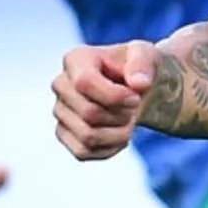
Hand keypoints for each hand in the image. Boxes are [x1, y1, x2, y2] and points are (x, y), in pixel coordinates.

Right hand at [53, 40, 157, 159]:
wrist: (136, 88)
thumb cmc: (139, 69)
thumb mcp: (148, 55)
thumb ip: (144, 63)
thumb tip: (139, 83)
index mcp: (76, 59)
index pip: (84, 83)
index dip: (115, 96)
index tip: (136, 97)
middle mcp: (61, 84)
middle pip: (89, 113)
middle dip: (121, 116)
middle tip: (135, 109)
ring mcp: (60, 111)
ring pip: (87, 136)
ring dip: (118, 134)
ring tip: (129, 121)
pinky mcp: (64, 134)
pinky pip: (83, 152)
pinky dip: (109, 148)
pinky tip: (119, 134)